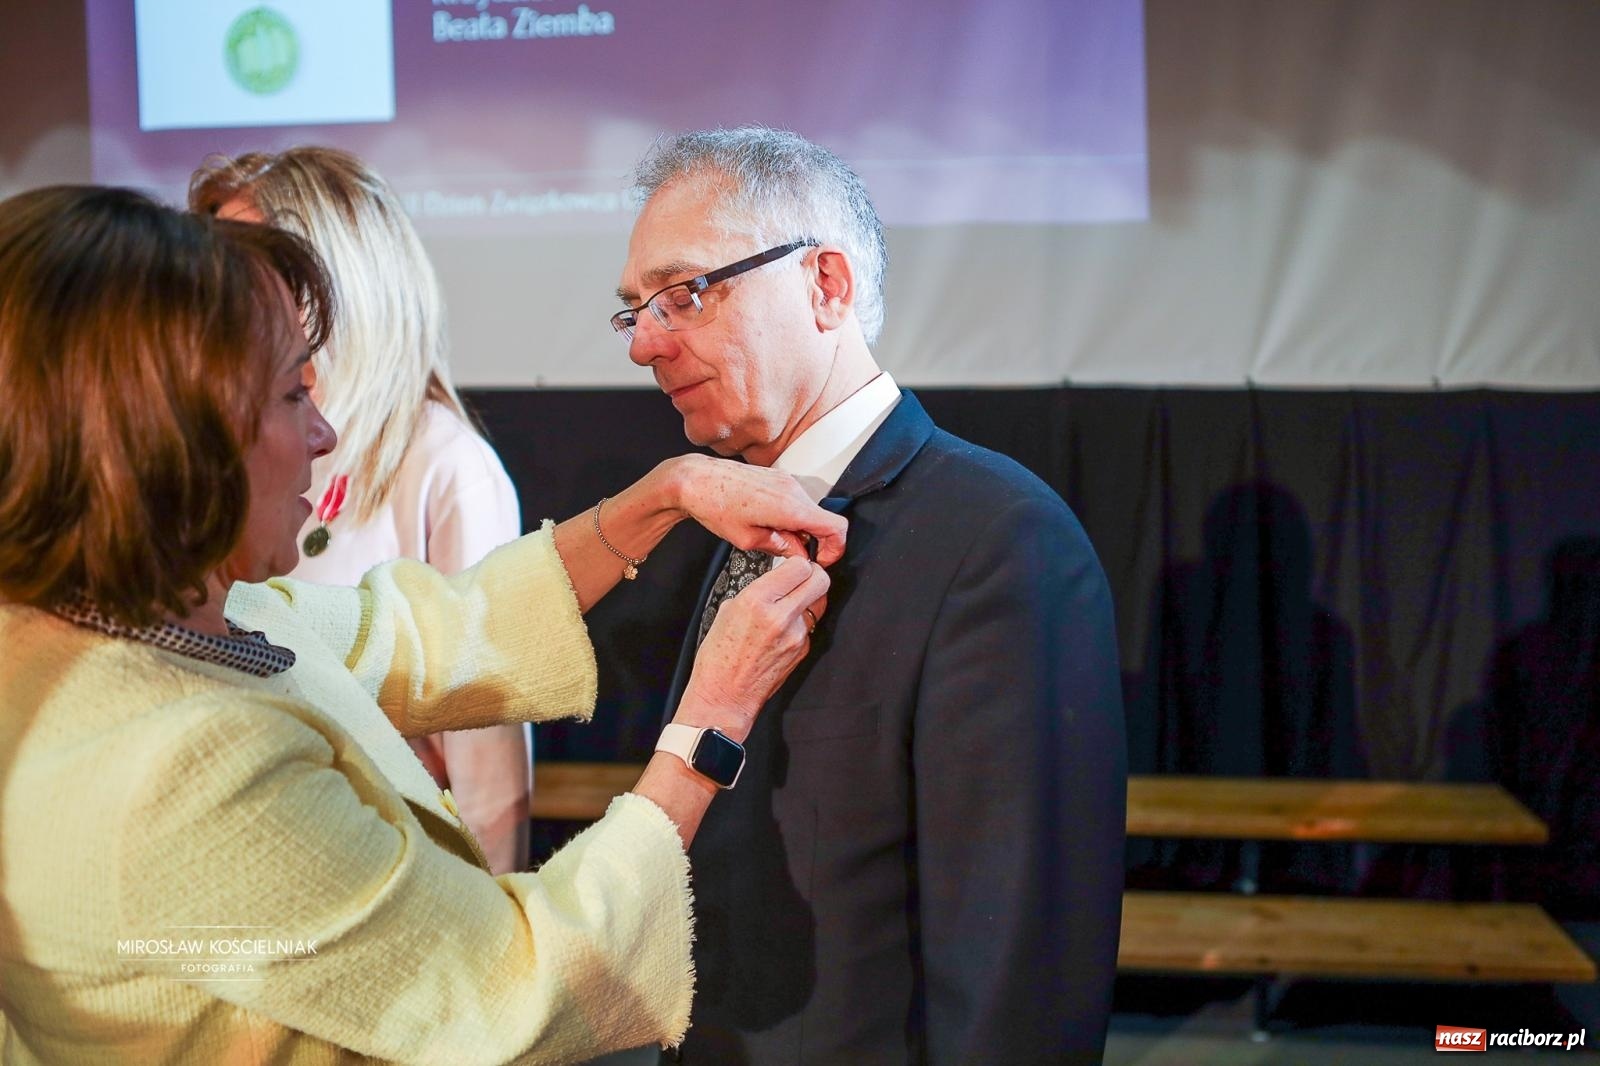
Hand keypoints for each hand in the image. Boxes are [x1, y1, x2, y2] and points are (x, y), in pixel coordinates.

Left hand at [670, 455, 846, 564]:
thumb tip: (798, 555)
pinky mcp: (778, 477)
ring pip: (808, 510)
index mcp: (790, 507)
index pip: (836, 527)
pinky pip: (795, 500)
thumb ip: (780, 548)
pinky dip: (789, 516)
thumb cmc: (714, 505)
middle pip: (822, 520)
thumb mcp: (746, 539)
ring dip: (798, 528)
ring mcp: (787, 480)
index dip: (835, 548)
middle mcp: (794, 489)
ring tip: (770, 536)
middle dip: (812, 541)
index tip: (821, 560)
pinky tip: (766, 522)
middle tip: (788, 553)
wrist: (694, 479)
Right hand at [677, 557, 830, 740]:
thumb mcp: (728, 610)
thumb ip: (755, 590)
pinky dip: (801, 620)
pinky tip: (784, 627)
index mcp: (758, 601)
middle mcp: (782, 616)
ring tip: (791, 601)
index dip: (797, 562)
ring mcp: (797, 635)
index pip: (799, 566)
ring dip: (810, 596)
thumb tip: (773, 580)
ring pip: (820, 601)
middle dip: (813, 574)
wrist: (726, 695)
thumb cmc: (719, 657)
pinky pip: (811, 624)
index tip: (791, 565)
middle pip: (820, 580)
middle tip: (802, 576)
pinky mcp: (803, 650)